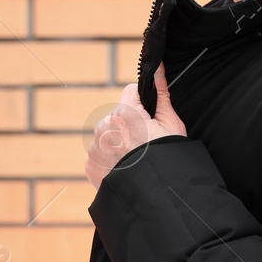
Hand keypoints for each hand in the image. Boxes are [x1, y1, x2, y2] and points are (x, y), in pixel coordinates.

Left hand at [86, 64, 186, 188]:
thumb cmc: (168, 157)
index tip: (151, 120)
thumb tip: (156, 64)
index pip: (131, 93)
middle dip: (130, 126)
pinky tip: (126, 170)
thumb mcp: (171, 123)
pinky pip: (100, 155)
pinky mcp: (90, 165)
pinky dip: (110, 160)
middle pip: (118, 116)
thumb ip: (161, 92)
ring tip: (136, 161)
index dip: (144, 105)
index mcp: (124, 113)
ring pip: (108, 135)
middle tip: (146, 145)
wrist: (158, 196)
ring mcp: (94, 147)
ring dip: (119, 143)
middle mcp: (104, 127)